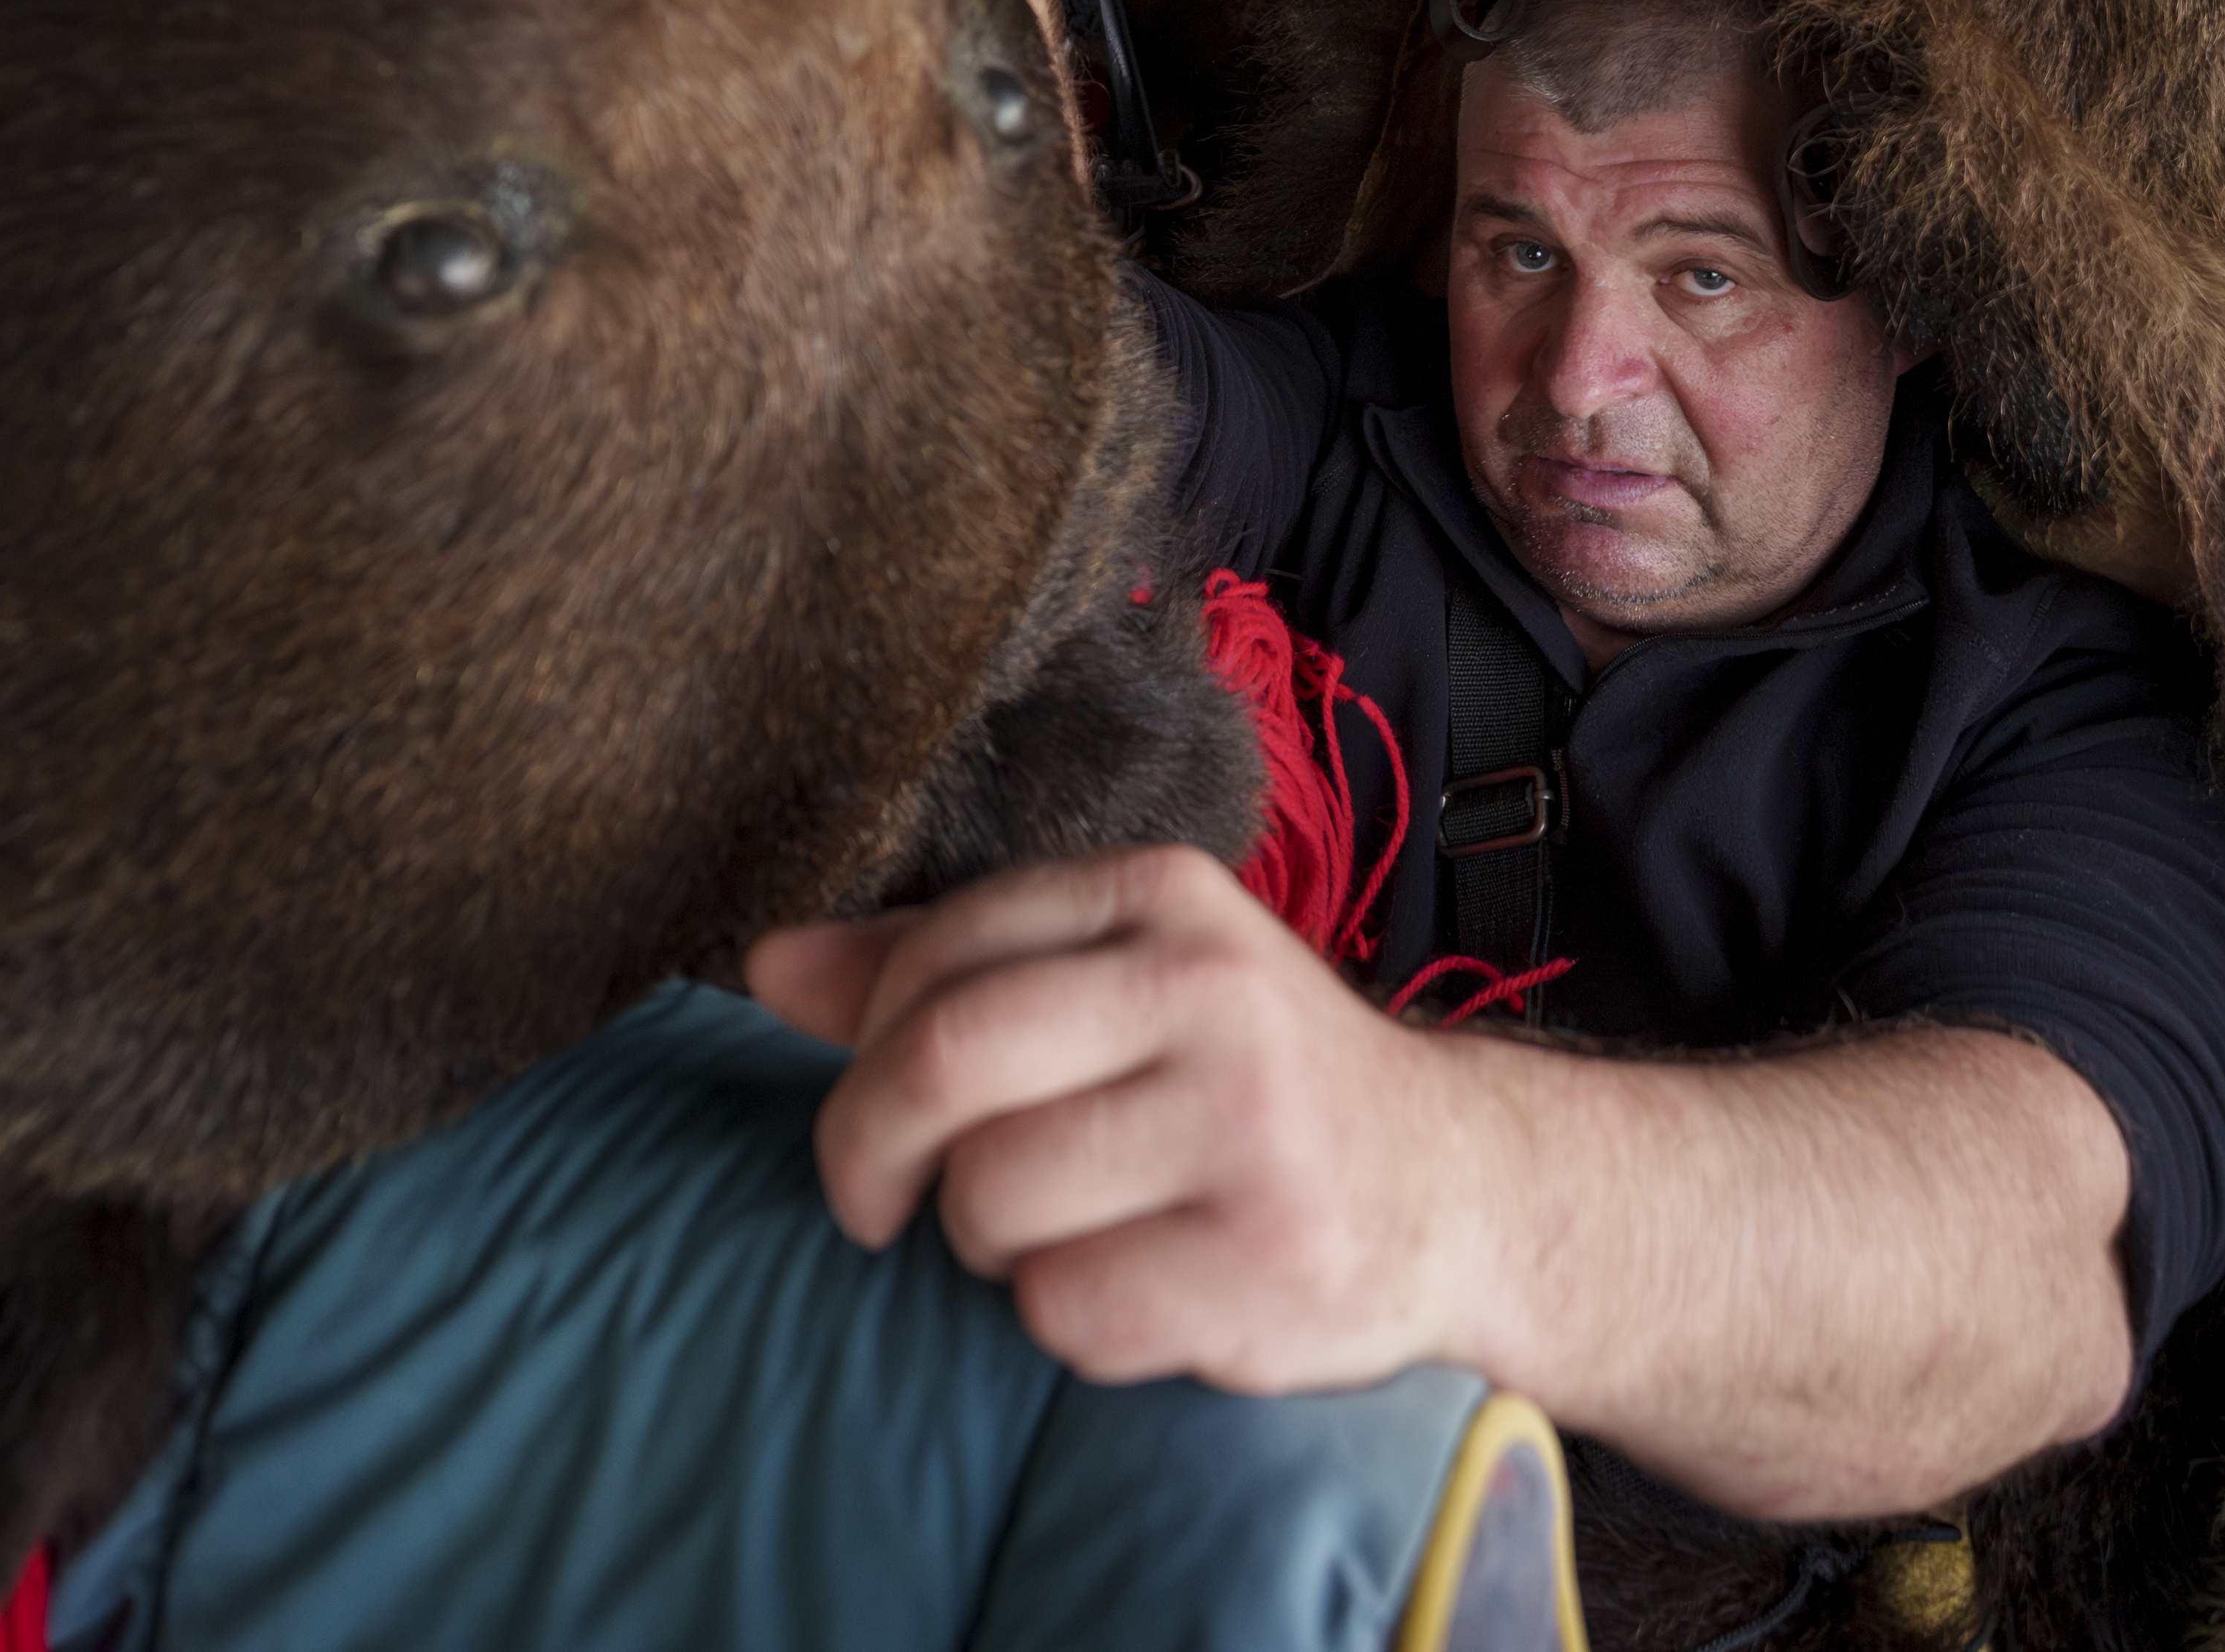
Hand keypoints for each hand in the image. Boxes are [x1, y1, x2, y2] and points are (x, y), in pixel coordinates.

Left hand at [747, 847, 1505, 1396]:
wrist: (1456, 1189)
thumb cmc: (1244, 1087)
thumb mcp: (1118, 988)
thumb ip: (947, 972)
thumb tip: (768, 970)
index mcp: (1164, 898)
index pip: (938, 954)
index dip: (865, 1050)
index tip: (873, 1115)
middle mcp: (1213, 991)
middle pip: (941, 1061)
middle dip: (867, 1153)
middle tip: (876, 1210)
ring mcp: (1249, 1127)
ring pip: (990, 1199)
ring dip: (991, 1248)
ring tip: (1070, 1236)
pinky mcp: (1268, 1261)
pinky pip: (1067, 1312)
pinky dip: (1074, 1325)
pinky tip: (1146, 1292)